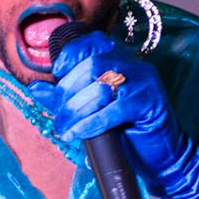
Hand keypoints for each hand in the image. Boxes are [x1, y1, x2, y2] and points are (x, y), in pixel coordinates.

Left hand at [27, 30, 181, 172]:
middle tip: (59, 116)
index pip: (92, 42)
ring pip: (101, 86)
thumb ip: (67, 96)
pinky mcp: (150, 104)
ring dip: (76, 110)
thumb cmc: (127, 131)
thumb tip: (35, 87)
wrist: (162, 156)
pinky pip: (114, 110)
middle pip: (92, 66)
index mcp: (121, 59)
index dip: (70, 55)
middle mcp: (134, 65)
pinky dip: (91, 123)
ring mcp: (144, 83)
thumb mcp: (93, 110)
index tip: (57, 74)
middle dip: (67, 92)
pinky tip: (79, 134)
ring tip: (65, 129)